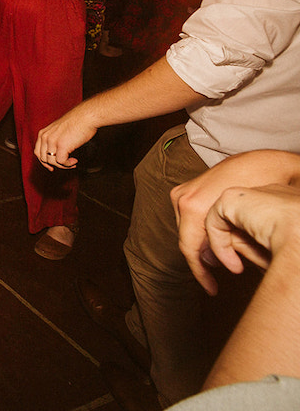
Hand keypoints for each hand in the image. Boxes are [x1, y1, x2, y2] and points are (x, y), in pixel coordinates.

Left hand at [34, 104, 96, 170]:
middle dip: (55, 165)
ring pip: (52, 162)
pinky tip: (74, 161)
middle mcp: (45, 137)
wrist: (86, 117)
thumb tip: (55, 153)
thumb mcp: (59, 130)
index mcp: (43, 133)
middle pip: (44, 158)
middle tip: (66, 165)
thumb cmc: (77, 123)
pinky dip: (68, 164)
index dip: (44, 162)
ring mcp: (52, 141)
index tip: (52, 167)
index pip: (37, 152)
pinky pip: (61, 162)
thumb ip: (54, 139)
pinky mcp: (61, 146)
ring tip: (72, 163)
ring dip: (63, 165)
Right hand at [172, 150, 299, 295]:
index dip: (200, 274)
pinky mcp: (187, 190)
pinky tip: (219, 241)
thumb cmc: (260, 187)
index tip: (212, 289)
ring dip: (203, 247)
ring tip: (223, 262)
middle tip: (216, 282)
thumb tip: (213, 262)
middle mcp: (183, 199)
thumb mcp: (243, 222)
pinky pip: (189, 219)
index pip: (189, 249)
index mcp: (193, 206)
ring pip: (188, 231)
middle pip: (187, 241)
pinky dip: (202, 233)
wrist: (267, 160)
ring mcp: (183, 192)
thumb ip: (223, 243)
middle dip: (203, 263)